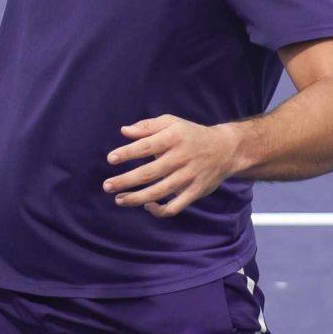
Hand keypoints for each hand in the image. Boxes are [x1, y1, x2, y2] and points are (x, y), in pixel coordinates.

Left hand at [103, 115, 244, 217]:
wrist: (225, 149)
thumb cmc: (190, 134)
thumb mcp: (172, 123)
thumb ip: (148, 126)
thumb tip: (124, 131)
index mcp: (173, 138)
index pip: (146, 146)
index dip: (127, 153)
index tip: (110, 159)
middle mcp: (180, 158)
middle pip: (149, 173)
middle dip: (125, 181)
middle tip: (107, 186)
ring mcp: (188, 177)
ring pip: (159, 192)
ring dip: (136, 198)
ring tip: (119, 200)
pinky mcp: (195, 192)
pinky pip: (175, 206)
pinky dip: (159, 210)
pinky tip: (147, 205)